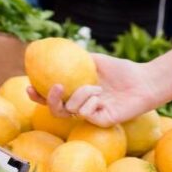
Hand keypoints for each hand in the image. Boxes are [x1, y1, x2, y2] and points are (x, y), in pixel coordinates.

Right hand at [26, 54, 158, 127]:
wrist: (142, 80)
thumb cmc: (121, 70)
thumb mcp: (94, 60)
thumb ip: (76, 58)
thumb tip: (53, 48)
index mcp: (78, 94)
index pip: (53, 99)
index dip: (38, 95)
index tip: (28, 85)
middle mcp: (82, 107)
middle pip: (55, 111)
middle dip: (50, 100)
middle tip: (56, 87)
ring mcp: (91, 116)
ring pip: (71, 110)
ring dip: (81, 93)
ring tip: (97, 86)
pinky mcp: (101, 123)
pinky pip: (85, 113)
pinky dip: (90, 100)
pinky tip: (102, 95)